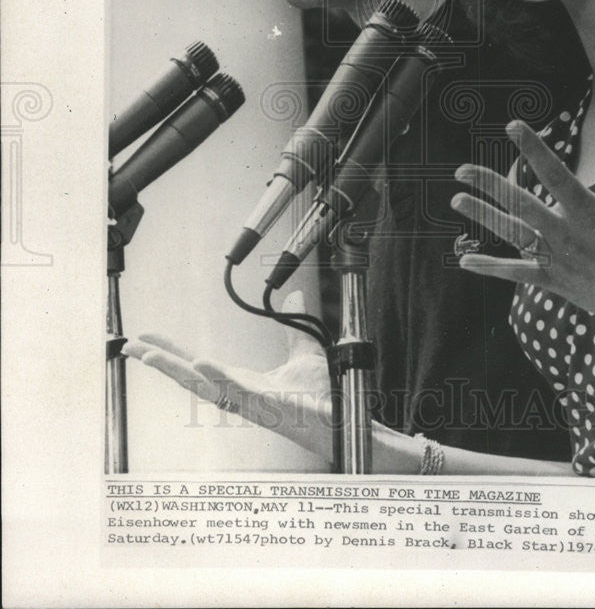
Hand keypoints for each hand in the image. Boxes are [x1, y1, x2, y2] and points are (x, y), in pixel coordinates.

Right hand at [122, 292, 334, 461]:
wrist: (344, 419)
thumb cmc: (322, 397)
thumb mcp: (305, 352)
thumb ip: (294, 327)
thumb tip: (293, 297)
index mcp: (243, 382)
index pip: (200, 364)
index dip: (173, 352)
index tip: (147, 339)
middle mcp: (240, 394)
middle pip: (190, 377)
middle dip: (159, 362)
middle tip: (130, 346)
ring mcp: (252, 403)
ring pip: (205, 387)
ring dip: (176, 371)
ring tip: (150, 356)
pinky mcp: (269, 406)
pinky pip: (238, 392)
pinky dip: (218, 377)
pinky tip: (200, 364)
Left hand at [451, 115, 594, 346]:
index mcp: (591, 211)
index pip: (555, 173)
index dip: (533, 149)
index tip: (512, 126)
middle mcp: (569, 235)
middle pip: (522, 205)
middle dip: (490, 185)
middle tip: (461, 169)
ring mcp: (559, 261)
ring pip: (513, 235)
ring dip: (483, 217)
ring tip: (456, 200)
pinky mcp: (554, 282)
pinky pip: (517, 273)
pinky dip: (490, 267)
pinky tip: (464, 259)